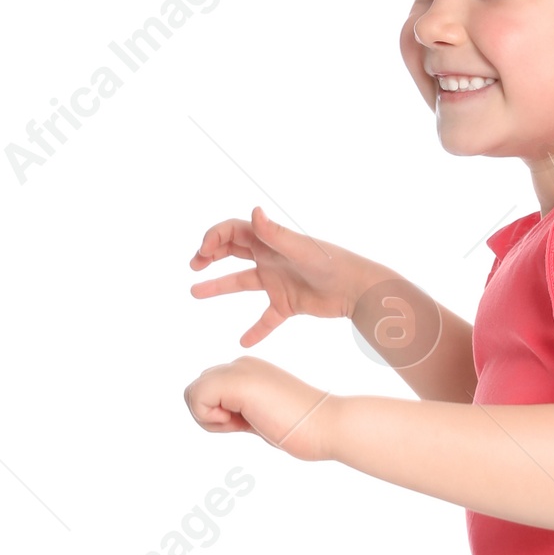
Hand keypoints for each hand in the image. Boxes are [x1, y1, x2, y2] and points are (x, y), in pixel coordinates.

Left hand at [183, 357, 335, 459]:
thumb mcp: (263, 417)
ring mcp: (239, 370)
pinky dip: (209, 419)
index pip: (211, 390)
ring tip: (240, 424)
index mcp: (250, 370)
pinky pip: (196, 398)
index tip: (248, 423)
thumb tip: (216, 416)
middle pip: (197, 389)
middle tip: (242, 426)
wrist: (329, 425)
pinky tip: (238, 423)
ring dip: (208, 418)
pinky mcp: (236, 382)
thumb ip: (240, 412)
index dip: (219, 415)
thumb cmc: (305, 429)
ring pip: (193, 393)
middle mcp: (242, 364)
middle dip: (211, 416)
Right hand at [189, 208, 382, 346]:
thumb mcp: (301, 249)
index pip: (233, 231)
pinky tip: (244, 342)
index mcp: (271, 241)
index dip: (214, 238)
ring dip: (219, 286)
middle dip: (210, 254)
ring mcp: (278, 281)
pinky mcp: (288, 304)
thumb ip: (276, 234)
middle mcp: (271, 258)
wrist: (358, 290)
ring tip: (195, 292)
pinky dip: (256, 330)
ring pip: (242, 282)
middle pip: (232, 251)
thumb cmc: (333, 264)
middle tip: (195, 264)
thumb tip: (255, 211)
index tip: (203, 253)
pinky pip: (266, 318)